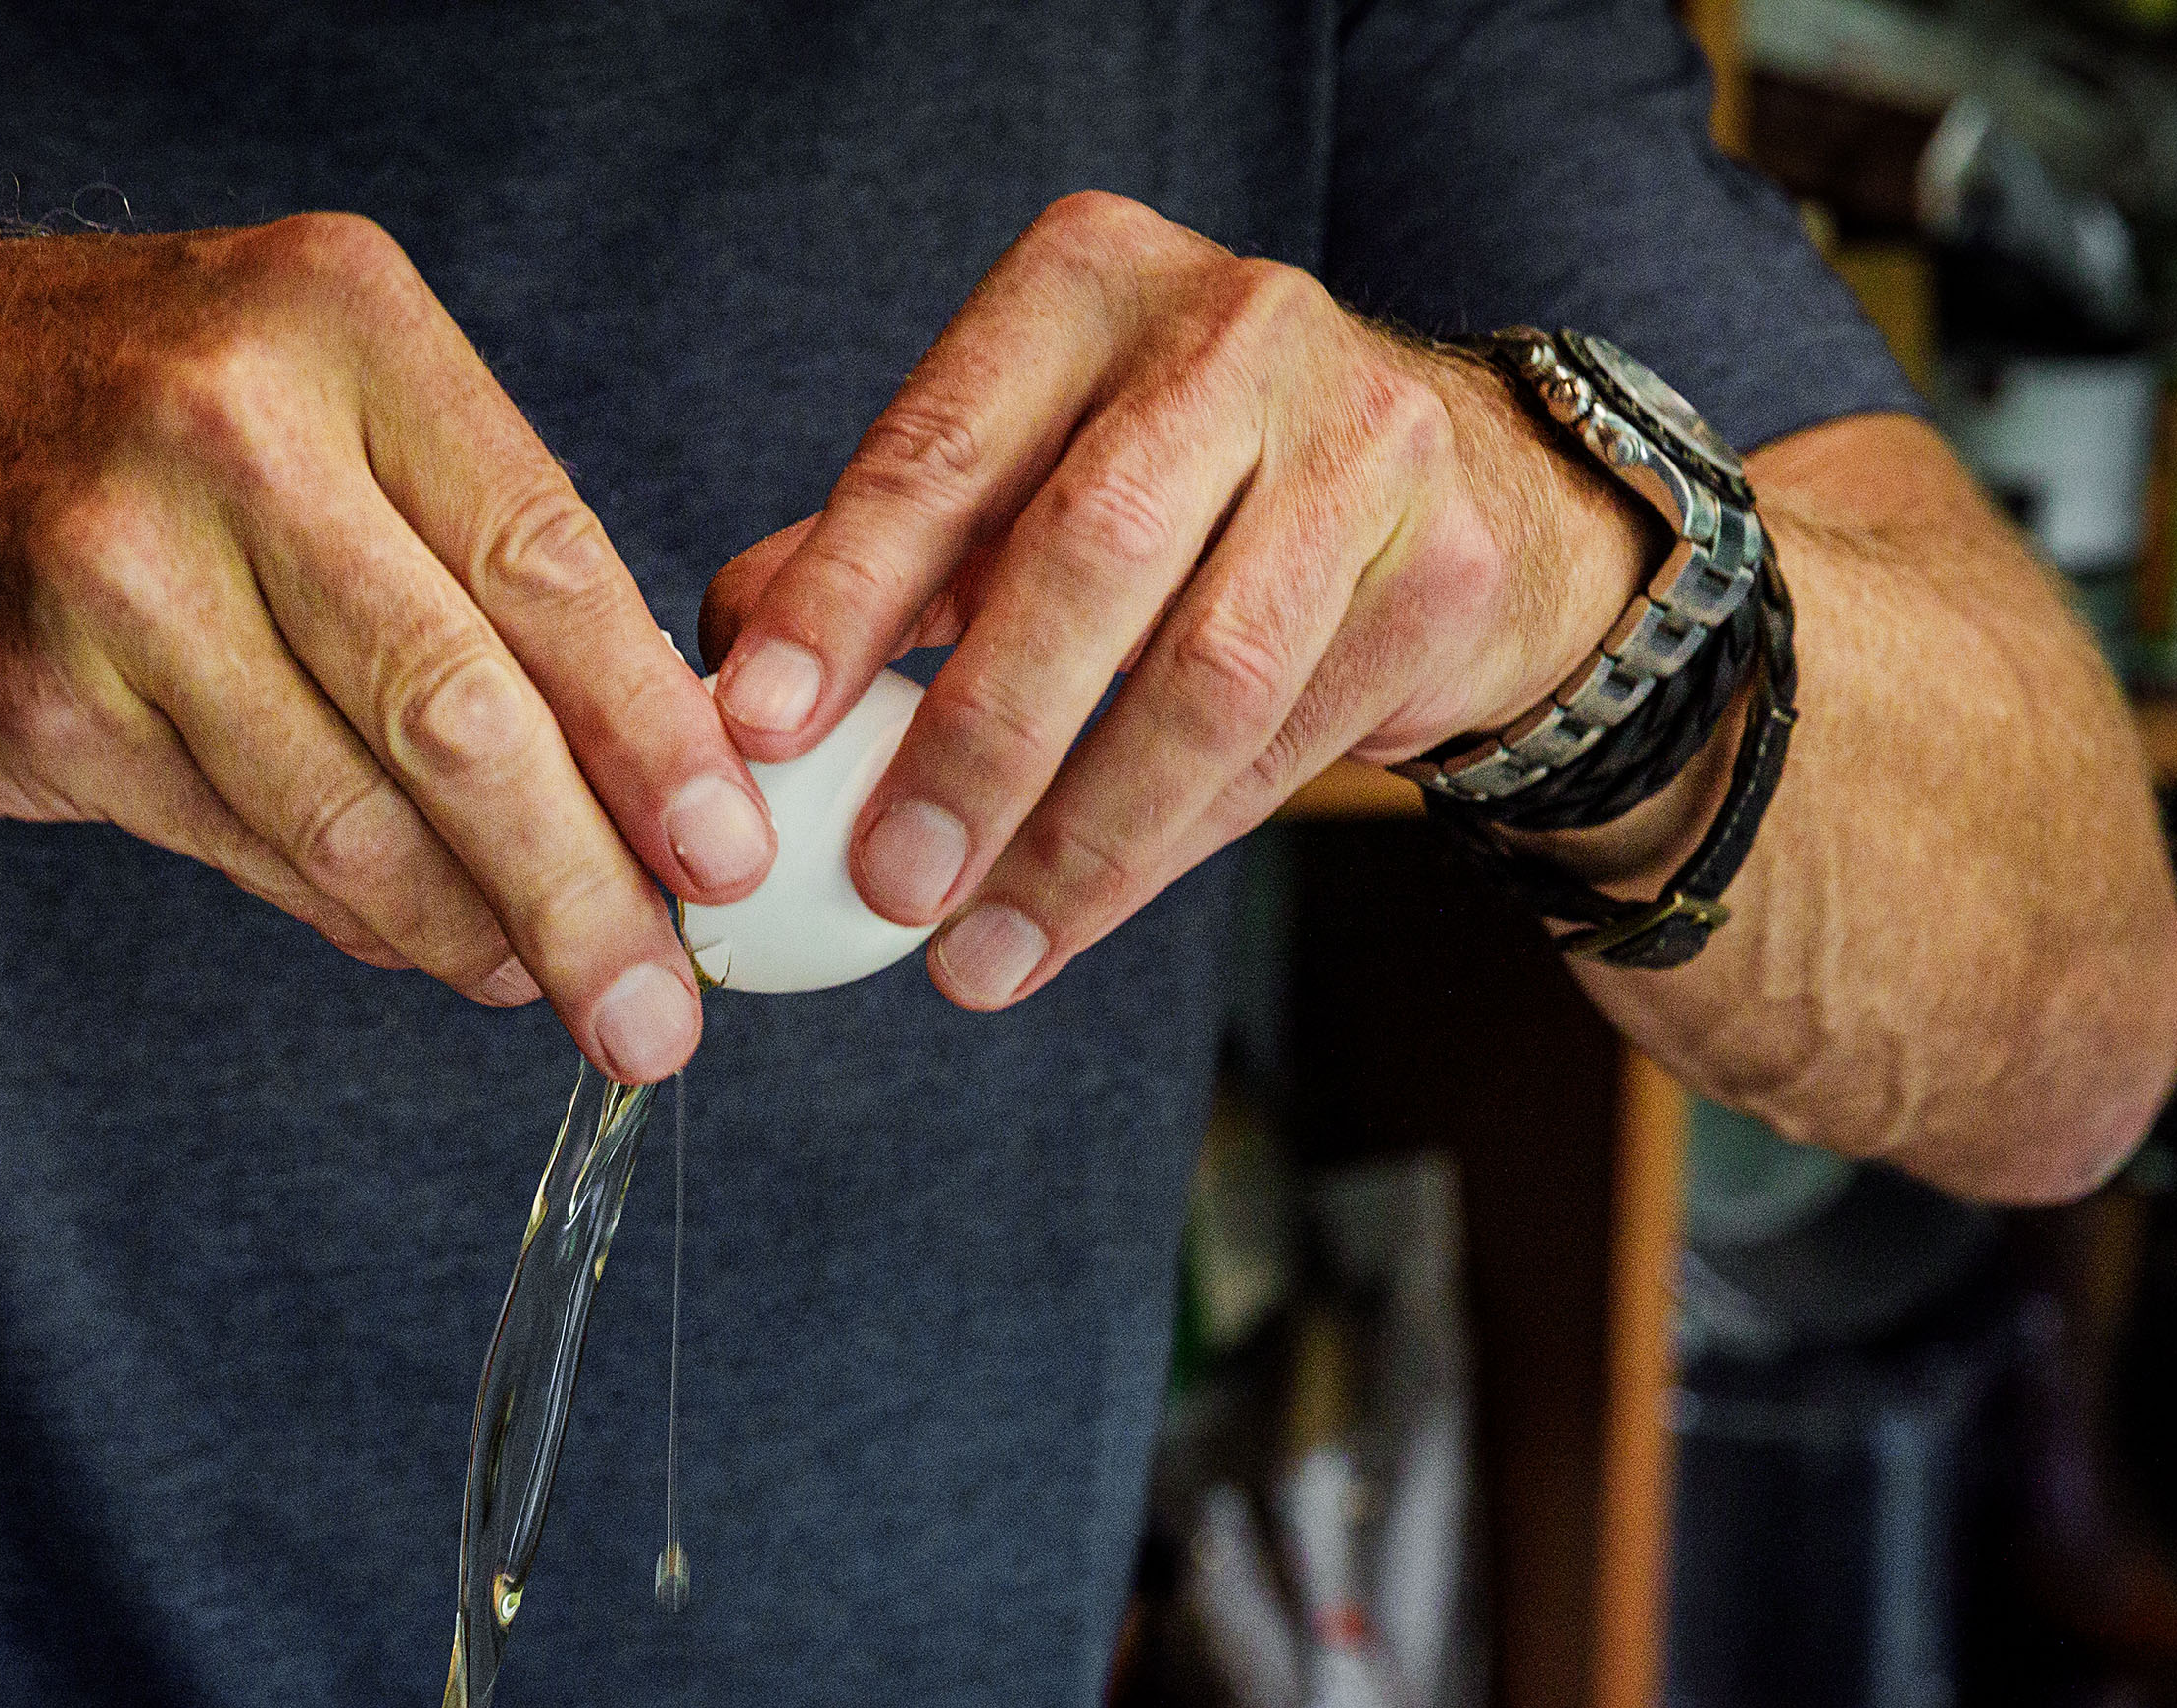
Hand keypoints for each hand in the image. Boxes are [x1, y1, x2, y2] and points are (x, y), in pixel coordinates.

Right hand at [0, 216, 774, 1083]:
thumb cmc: (113, 404)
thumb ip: (461, 547)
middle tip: (664, 1010)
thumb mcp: (303, 383)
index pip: (544, 556)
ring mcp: (119, 578)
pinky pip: (248, 850)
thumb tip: (632, 770)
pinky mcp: (46, 706)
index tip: (731, 855)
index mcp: (336, 323)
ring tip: (566, 994)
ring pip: (353, 813)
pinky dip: (355, 919)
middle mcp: (227, 432)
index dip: (651, 734)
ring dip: (476, 932)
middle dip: (588, 887)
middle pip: (461, 711)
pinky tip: (424, 945)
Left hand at [699, 193, 1648, 1012]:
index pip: (942, 447)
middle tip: (887, 881)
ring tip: (969, 956)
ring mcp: (1363, 444)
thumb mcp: (1019, 477)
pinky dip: (1155, 856)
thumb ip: (875, 563)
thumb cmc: (1174, 490)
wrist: (1454, 493)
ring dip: (1072, 841)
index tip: (760, 729)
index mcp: (1087, 283)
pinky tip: (1062, 926)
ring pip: (1201, 677)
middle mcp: (1234, 332)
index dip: (844, 597)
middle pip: (1085, 554)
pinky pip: (1275, 749)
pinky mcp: (1443, 572)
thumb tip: (722, 704)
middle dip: (974, 740)